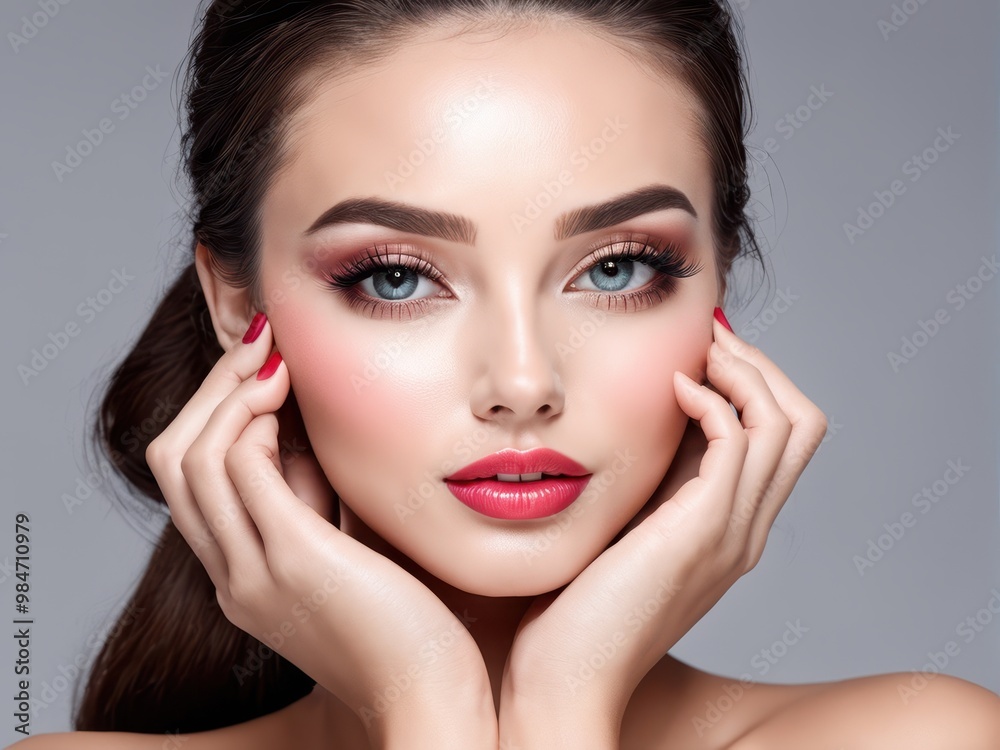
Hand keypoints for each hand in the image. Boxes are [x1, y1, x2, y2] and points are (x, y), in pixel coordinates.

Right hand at [145, 313, 495, 749]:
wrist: (432, 704)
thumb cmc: (412, 633)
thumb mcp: (353, 557)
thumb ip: (327, 508)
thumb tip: (318, 439)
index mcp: (245, 579)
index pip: (194, 482)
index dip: (218, 415)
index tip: (263, 369)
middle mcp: (234, 576)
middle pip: (174, 461)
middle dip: (212, 392)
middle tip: (259, 345)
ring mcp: (253, 571)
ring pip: (192, 456)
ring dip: (227, 392)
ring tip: (273, 354)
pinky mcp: (291, 559)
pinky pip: (236, 468)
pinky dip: (249, 416)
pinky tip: (287, 387)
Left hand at [498, 314, 828, 747]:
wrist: (564, 678)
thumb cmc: (572, 606)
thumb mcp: (618, 527)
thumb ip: (639, 484)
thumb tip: (627, 423)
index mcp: (726, 526)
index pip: (776, 435)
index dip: (748, 382)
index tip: (697, 352)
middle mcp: (745, 528)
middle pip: (801, 420)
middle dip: (758, 366)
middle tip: (705, 341)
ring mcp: (733, 533)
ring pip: (788, 422)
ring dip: (744, 371)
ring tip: (693, 353)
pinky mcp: (704, 532)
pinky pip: (741, 442)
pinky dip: (715, 400)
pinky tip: (670, 389)